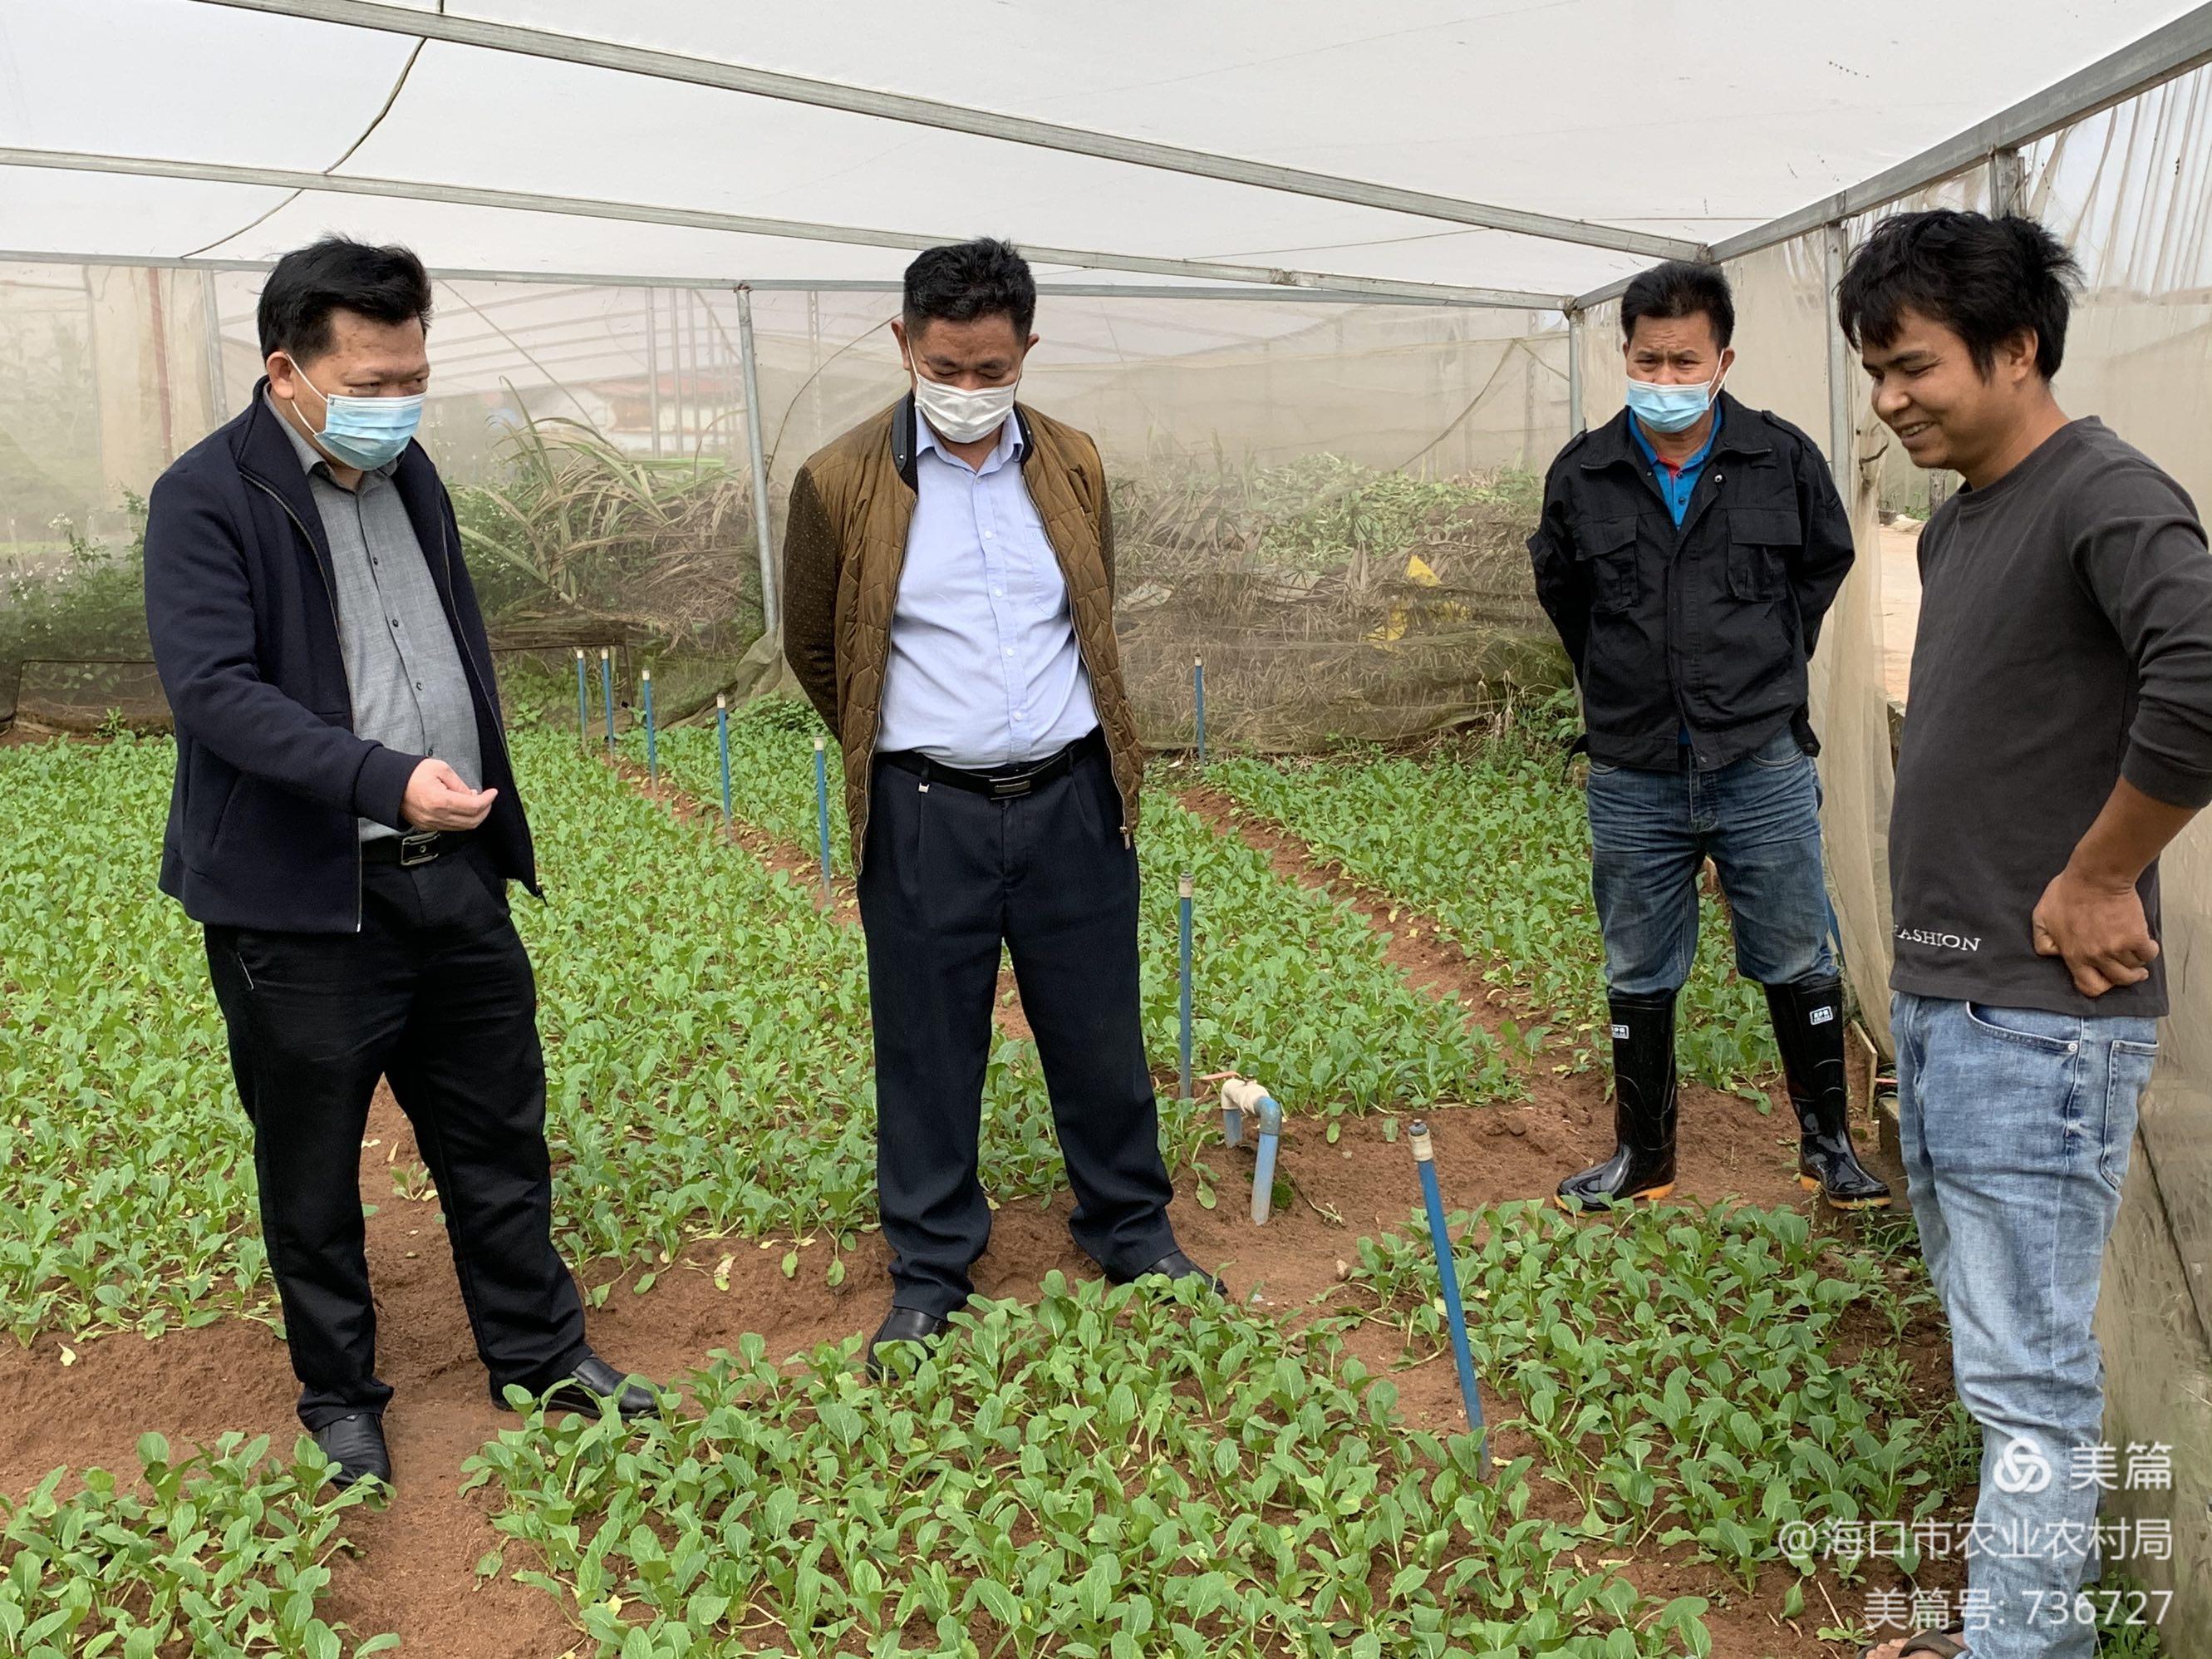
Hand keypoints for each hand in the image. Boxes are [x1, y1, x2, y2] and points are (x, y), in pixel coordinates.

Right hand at [402, 758, 496, 830]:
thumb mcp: (440, 769)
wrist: (389, 784)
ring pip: (463, 827)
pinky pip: (451, 827)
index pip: (474, 806)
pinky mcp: (427, 826)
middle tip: (487, 798)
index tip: (493, 792)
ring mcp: (431, 824)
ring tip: (474, 801)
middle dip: (484, 810)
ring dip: (474, 816)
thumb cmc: (411, 774)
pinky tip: (461, 807)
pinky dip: (462, 819)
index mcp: (440, 801)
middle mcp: (436, 816)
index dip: (488, 799)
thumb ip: (459, 784)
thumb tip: (472, 795)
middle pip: (472, 821)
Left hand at [2032, 865, 2157, 997]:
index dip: (2098, 986)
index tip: (2105, 979)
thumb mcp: (2041, 916)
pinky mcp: (2136, 937)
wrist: (2096, 876)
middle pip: (2117, 980)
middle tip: (2132, 973)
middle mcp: (2095, 956)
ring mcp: (2117, 948)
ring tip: (2137, 957)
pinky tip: (2147, 945)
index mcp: (2073, 954)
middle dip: (2125, 979)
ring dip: (2136, 964)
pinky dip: (2149, 951)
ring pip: (2133, 968)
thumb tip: (2053, 955)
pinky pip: (2148, 954)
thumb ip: (2043, 940)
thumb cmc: (2069, 891)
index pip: (2088, 986)